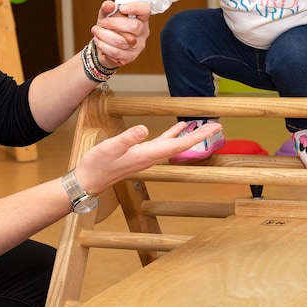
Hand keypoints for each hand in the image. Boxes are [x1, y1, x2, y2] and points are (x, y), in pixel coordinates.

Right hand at [73, 120, 222, 193]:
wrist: (89, 180)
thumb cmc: (97, 164)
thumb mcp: (109, 147)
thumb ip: (127, 138)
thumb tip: (144, 129)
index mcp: (147, 154)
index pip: (179, 145)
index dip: (197, 136)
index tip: (214, 129)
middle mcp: (152, 157)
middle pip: (182, 146)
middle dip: (200, 136)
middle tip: (218, 126)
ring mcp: (147, 156)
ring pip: (175, 145)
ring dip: (190, 136)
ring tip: (204, 126)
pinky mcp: (141, 154)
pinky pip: (164, 143)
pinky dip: (174, 135)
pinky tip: (178, 129)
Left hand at [91, 1, 149, 67]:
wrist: (105, 46)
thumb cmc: (110, 28)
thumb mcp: (106, 15)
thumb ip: (107, 8)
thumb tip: (109, 5)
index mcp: (141, 18)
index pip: (145, 10)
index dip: (135, 8)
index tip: (121, 8)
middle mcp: (143, 32)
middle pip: (134, 26)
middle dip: (114, 24)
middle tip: (103, 23)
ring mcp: (138, 45)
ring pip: (122, 41)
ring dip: (104, 36)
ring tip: (97, 32)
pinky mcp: (131, 57)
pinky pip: (116, 52)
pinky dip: (104, 47)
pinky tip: (99, 42)